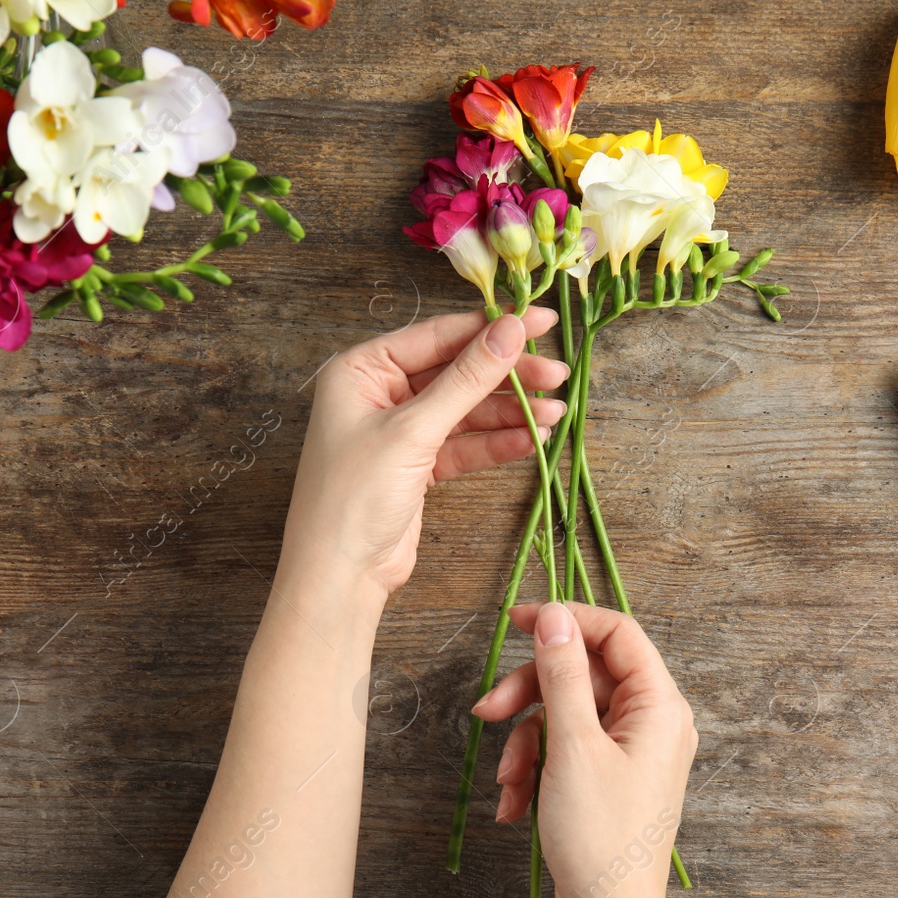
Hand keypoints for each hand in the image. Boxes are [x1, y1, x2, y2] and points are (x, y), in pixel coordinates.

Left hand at [281, 307, 567, 597]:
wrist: (340, 575)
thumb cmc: (353, 497)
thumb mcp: (412, 430)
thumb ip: (466, 380)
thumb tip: (510, 331)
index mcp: (361, 369)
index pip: (438, 336)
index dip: (492, 328)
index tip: (542, 321)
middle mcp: (379, 393)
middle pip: (456, 371)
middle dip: (508, 376)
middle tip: (557, 373)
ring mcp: (400, 430)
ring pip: (466, 409)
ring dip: (511, 411)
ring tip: (555, 413)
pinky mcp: (418, 464)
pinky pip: (466, 443)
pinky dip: (499, 442)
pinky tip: (534, 438)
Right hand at [472, 601, 698, 897]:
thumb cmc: (600, 837)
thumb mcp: (572, 746)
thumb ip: (561, 674)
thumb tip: (554, 617)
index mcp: (659, 705)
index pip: (616, 632)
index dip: (566, 619)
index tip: (517, 621)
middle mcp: (652, 720)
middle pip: (582, 674)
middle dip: (530, 694)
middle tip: (487, 711)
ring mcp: (632, 749)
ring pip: (567, 713)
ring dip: (526, 741)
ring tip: (506, 779)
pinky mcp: (610, 775)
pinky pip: (568, 748)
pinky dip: (536, 767)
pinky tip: (514, 802)